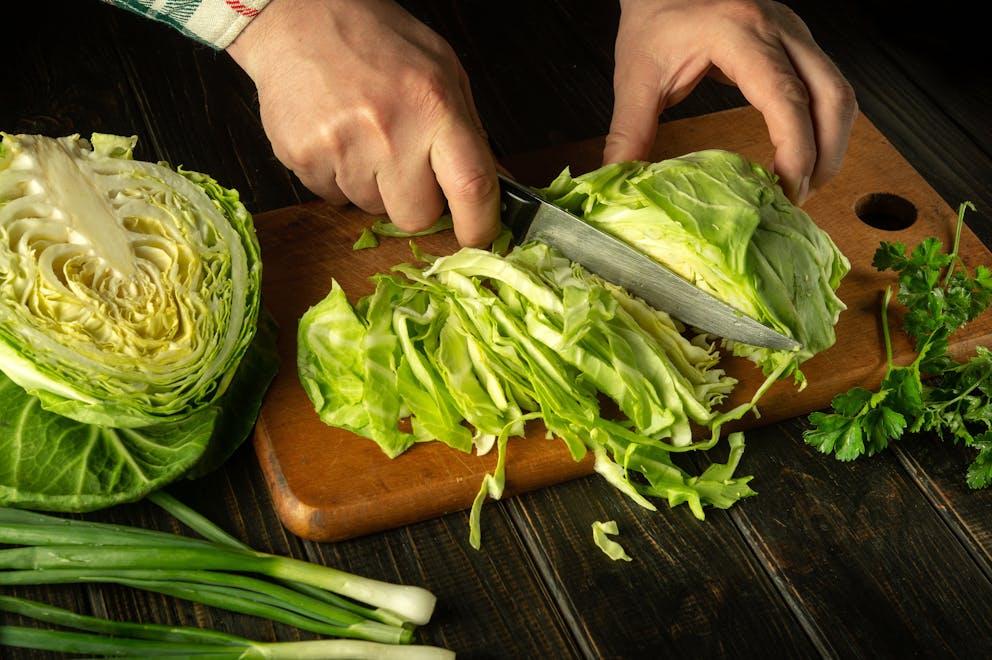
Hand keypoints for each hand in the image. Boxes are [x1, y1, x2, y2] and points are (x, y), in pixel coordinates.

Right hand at [225, 0, 499, 246]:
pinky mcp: (303, 157)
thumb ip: (470, 133)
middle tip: (403, 163)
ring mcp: (342, 146)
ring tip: (361, 135)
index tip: (478, 234)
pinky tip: (335, 135)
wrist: (299, 16)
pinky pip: (332, 197)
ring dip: (373, 185)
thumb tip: (497, 188)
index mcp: (434, 105)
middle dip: (415, 202)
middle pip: (416, 217)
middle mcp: (390, 129)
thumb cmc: (377, 42)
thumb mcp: (442, 71)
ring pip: (372, 209)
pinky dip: (337, 176)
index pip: (471, 185)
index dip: (479, 224)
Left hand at [604, 0, 857, 204]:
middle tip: (797, 199)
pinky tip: (802, 154)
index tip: (784, 190)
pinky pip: (827, 86)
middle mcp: (778, 29)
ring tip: (803, 184)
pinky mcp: (796, 42)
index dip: (795, 149)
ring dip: (832, 143)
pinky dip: (823, 125)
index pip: (785, 97)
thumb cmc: (653, 18)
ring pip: (839, 92)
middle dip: (825, 156)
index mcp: (738, 33)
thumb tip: (618, 182)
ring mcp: (793, 33)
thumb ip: (628, 133)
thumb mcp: (635, 76)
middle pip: (831, 97)